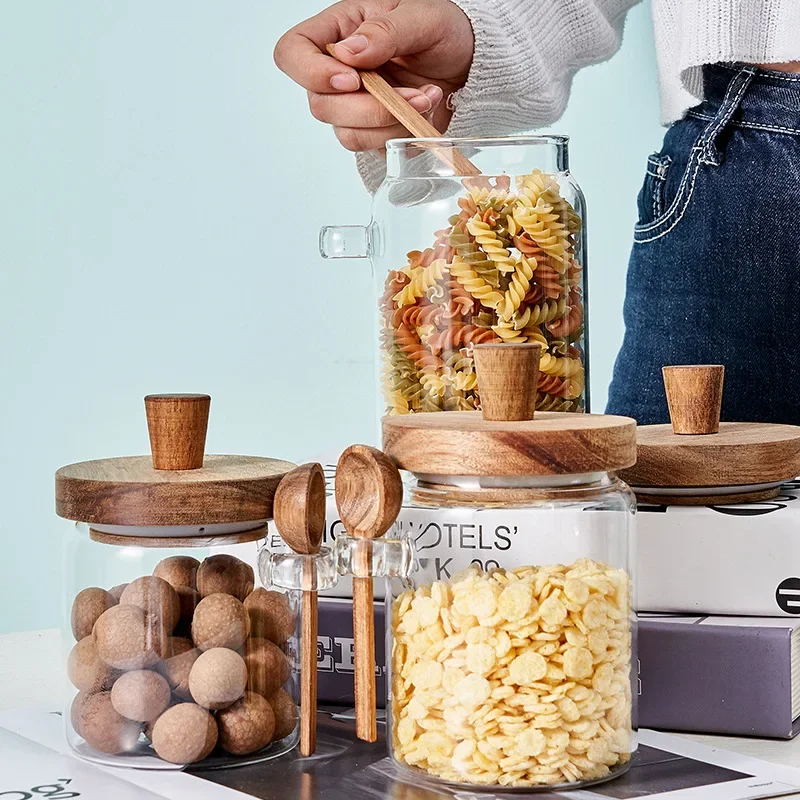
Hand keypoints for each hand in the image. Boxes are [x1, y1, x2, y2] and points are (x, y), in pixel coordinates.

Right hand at [274, 0, 473, 152]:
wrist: (472, 59)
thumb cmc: (445, 29)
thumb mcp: (421, 16)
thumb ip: (384, 32)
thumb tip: (347, 54)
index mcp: (339, 32)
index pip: (292, 54)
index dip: (311, 73)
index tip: (351, 79)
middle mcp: (338, 72)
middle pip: (321, 106)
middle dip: (369, 107)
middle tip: (411, 93)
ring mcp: (354, 106)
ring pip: (347, 134)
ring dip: (390, 122)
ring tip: (426, 98)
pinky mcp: (375, 131)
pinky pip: (374, 149)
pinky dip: (402, 135)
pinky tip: (424, 113)